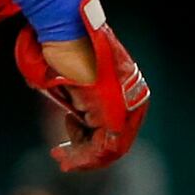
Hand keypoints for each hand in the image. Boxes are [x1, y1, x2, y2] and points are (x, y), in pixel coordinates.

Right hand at [18, 0, 147, 172]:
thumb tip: (73, 114)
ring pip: (110, 148)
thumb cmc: (65, 50)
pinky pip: (105, 148)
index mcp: (127, 91)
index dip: (90, 143)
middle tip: (63, 160)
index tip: (66, 147)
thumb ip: (78, 98)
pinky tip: (64, 155)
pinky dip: (83, 157)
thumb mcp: (73, 78)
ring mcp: (126, 108)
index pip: (115, 129)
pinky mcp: (114, 115)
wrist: (67, 34)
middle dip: (86, 155)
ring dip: (82, 158)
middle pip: (114, 141)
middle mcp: (133, 101)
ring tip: (60, 156)